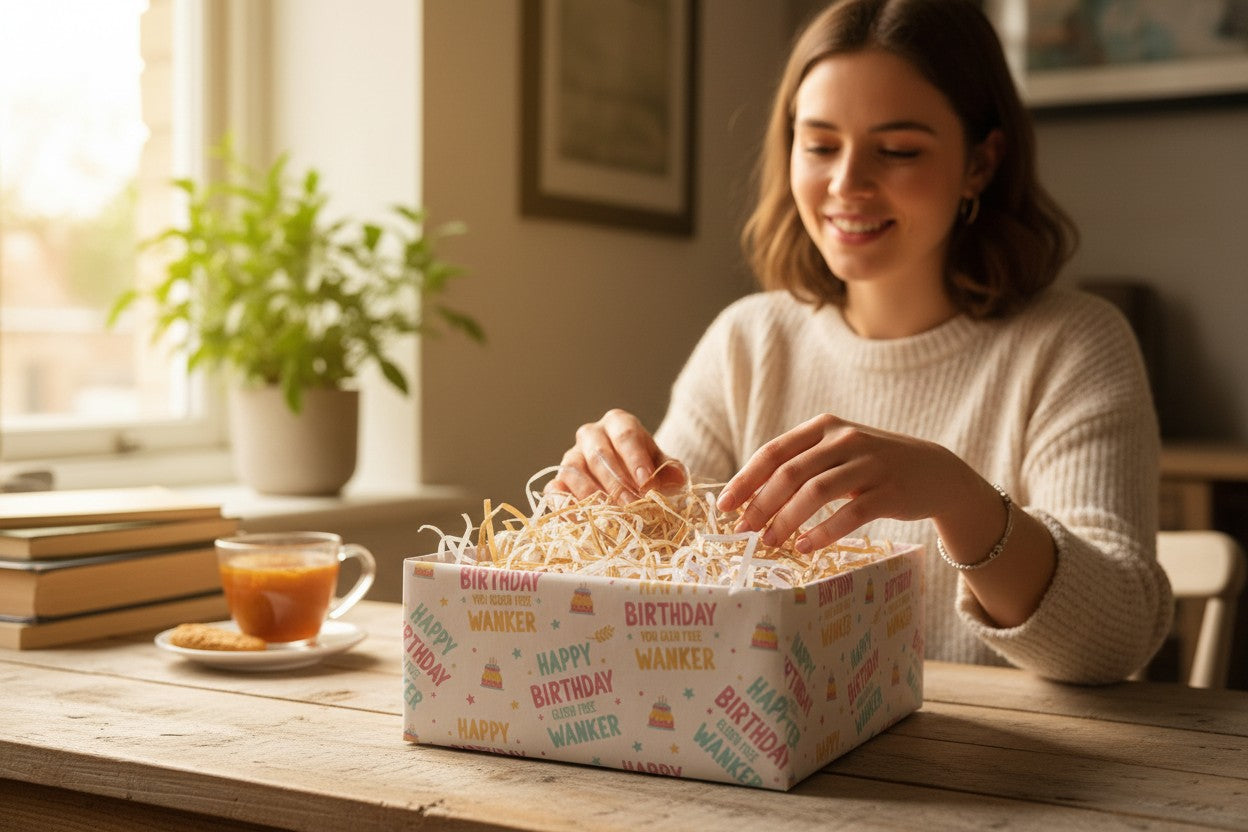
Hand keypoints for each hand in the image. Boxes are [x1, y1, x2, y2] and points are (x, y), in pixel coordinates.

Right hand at [545, 409, 686, 501]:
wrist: (627, 479)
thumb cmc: (646, 467)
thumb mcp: (661, 465)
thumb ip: (669, 469)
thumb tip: (677, 477)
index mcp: (618, 423)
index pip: (625, 435)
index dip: (635, 459)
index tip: (647, 484)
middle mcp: (591, 435)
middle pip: (599, 454)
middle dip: (617, 483)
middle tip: (633, 505)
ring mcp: (571, 457)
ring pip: (573, 470)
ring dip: (592, 495)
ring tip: (610, 515)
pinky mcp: (559, 480)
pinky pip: (554, 490)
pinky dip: (564, 504)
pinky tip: (580, 518)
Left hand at [716, 413, 972, 551]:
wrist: (936, 472)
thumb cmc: (873, 466)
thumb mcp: (837, 452)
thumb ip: (801, 464)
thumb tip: (751, 497)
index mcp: (824, 427)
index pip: (774, 451)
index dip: (746, 479)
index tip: (725, 505)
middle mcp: (845, 439)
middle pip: (790, 473)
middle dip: (761, 504)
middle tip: (743, 530)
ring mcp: (869, 463)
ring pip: (816, 492)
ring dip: (787, 520)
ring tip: (770, 542)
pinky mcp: (889, 491)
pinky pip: (849, 514)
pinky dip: (823, 532)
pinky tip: (806, 547)